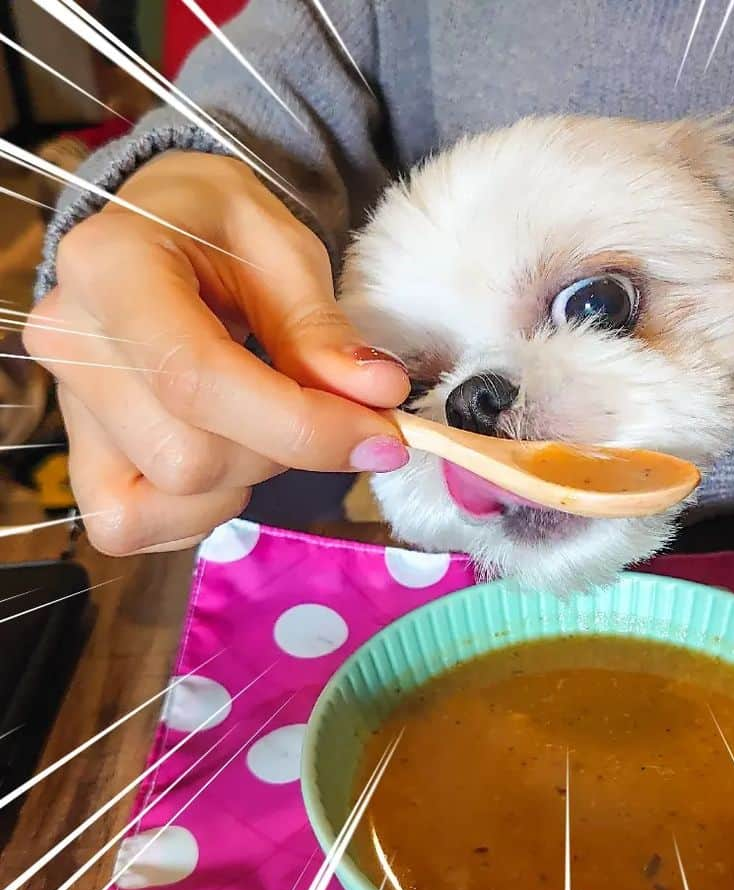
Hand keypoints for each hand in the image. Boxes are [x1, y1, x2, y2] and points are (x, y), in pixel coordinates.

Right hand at [24, 151, 408, 554]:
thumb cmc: (223, 235)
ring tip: (264, 415)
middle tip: (324, 406)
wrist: (166, 235)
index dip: (300, 426)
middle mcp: (69, 340)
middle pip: (190, 456)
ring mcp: (68, 406)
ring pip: (173, 494)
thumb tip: (379, 396)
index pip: (197, 380)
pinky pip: (136, 525)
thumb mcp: (285, 253)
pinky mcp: (80, 458)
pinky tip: (231, 454)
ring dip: (252, 475)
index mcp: (110, 266)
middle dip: (286, 448)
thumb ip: (324, 330)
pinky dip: (203, 510)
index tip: (381, 436)